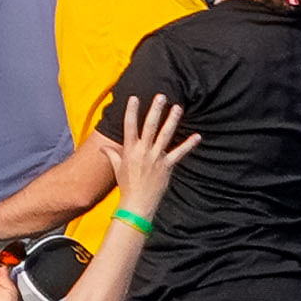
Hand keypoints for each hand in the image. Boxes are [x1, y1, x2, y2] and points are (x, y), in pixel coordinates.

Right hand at [105, 88, 195, 222]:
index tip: (135, 98)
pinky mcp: (167, 166)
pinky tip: (197, 136)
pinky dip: (188, 145)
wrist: (136, 204)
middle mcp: (143, 151)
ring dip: (172, 121)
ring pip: (165, 135)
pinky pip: (179, 153)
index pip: (129, 126)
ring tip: (178, 108)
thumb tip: (102, 148)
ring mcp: (156, 158)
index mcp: (130, 150)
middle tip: (161, 96)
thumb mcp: (117, 169)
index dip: (132, 112)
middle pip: (149, 126)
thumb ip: (112, 155)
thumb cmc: (126, 186)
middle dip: (155, 110)